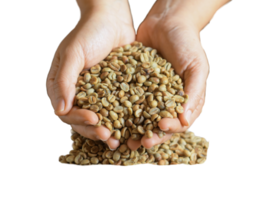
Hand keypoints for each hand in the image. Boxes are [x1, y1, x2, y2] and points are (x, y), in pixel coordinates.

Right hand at [46, 2, 134, 149]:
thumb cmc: (88, 32)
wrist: (112, 18)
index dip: (79, 120)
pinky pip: (115, 108)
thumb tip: (60, 111)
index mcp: (62, 86)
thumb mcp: (73, 53)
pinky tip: (130, 128)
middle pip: (82, 120)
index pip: (66, 112)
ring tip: (118, 140)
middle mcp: (78, 93)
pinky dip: (120, 120)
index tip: (95, 120)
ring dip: (108, 130)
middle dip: (94, 130)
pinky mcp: (112, 90)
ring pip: (99, 118)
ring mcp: (96, 93)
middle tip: (109, 137)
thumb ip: (65, 81)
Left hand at [127, 17, 208, 149]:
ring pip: (141, 119)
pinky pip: (128, 102)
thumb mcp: (196, 67)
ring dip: (133, 131)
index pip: (179, 123)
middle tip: (138, 144)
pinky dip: (121, 112)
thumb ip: (193, 93)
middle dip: (149, 136)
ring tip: (123, 140)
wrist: (167, 23)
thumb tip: (186, 120)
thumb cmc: (187, 44)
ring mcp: (149, 95)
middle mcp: (166, 102)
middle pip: (158, 126)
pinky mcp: (135, 87)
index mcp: (184, 102)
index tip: (159, 128)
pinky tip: (112, 118)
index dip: (169, 129)